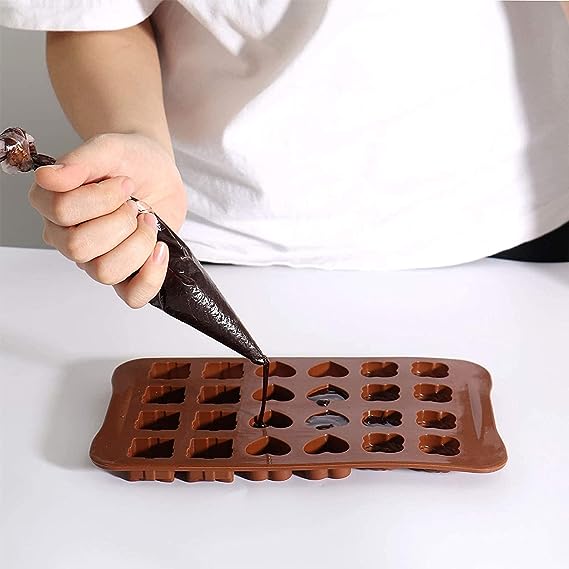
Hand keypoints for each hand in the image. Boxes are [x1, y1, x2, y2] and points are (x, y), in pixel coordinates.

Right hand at [29, 133, 186, 307]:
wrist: (158, 172)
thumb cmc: (131, 161)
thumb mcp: (109, 149)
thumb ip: (79, 161)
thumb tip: (49, 178)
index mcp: (52, 204)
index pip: (62, 212)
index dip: (101, 198)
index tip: (124, 183)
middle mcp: (67, 236)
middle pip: (79, 247)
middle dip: (119, 221)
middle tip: (134, 204)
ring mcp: (95, 259)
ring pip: (105, 272)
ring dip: (137, 243)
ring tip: (146, 221)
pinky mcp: (126, 274)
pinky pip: (133, 296)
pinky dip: (151, 275)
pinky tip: (159, 249)